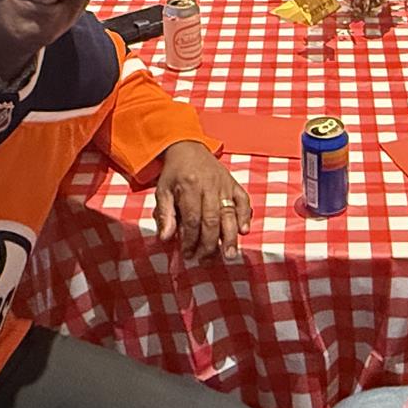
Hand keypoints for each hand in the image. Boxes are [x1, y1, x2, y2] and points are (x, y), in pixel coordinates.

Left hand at [153, 141, 251, 261]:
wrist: (187, 146)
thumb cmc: (174, 172)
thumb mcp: (162, 190)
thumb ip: (164, 214)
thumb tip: (165, 239)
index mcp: (188, 186)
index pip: (192, 219)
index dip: (190, 239)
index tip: (188, 254)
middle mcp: (208, 185)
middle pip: (212, 219)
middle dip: (210, 243)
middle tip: (206, 260)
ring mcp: (224, 184)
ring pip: (229, 213)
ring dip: (230, 236)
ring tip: (230, 254)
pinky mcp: (233, 183)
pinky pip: (243, 200)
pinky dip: (245, 215)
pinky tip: (244, 231)